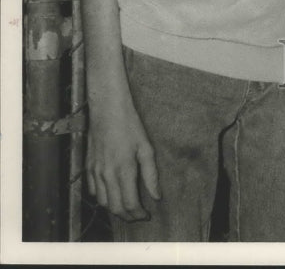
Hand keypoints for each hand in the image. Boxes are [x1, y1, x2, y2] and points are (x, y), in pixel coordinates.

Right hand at [86, 96, 160, 220]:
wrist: (107, 109)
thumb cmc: (129, 125)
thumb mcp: (146, 147)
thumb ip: (151, 174)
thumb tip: (157, 196)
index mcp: (123, 170)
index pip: (129, 204)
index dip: (138, 215)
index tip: (146, 215)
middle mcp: (106, 175)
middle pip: (115, 208)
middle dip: (128, 216)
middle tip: (138, 215)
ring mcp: (95, 172)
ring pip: (103, 202)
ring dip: (115, 209)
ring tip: (127, 207)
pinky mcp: (87, 167)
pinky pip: (93, 191)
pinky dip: (102, 198)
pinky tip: (112, 193)